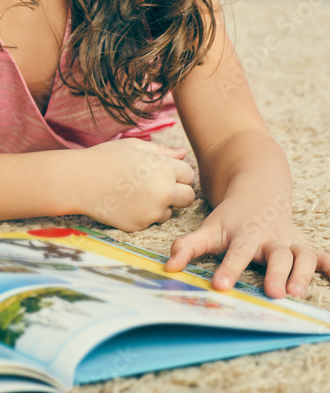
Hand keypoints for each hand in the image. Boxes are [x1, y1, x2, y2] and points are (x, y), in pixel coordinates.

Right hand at [79, 139, 195, 231]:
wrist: (78, 181)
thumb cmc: (104, 158)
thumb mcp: (134, 146)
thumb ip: (162, 151)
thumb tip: (182, 154)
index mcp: (165, 169)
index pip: (188, 174)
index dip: (175, 172)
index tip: (159, 171)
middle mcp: (163, 192)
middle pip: (188, 197)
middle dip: (176, 192)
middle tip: (155, 186)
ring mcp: (151, 212)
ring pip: (169, 212)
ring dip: (159, 205)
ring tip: (134, 194)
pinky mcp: (139, 226)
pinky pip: (149, 222)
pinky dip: (141, 215)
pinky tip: (124, 203)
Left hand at [165, 194, 329, 297]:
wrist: (258, 190)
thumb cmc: (231, 217)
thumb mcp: (209, 228)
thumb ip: (188, 247)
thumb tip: (168, 267)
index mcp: (244, 234)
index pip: (236, 252)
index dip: (229, 268)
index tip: (221, 285)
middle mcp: (270, 238)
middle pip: (276, 255)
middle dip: (275, 274)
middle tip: (272, 293)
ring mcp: (290, 242)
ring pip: (302, 256)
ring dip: (303, 273)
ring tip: (297, 292)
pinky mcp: (303, 245)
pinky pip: (321, 256)